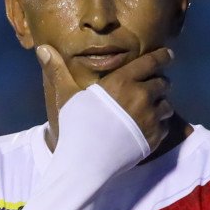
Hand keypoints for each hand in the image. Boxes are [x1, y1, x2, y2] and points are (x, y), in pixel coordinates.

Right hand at [39, 44, 174, 147]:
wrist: (86, 161)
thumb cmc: (76, 126)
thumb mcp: (67, 96)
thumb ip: (59, 70)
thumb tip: (41, 48)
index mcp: (123, 81)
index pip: (151, 62)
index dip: (162, 57)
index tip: (168, 55)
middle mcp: (141, 96)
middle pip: (162, 83)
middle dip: (159, 83)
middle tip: (152, 87)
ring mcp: (150, 118)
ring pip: (167, 105)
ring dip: (161, 105)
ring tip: (152, 109)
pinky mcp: (154, 137)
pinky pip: (165, 125)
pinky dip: (160, 124)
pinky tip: (149, 127)